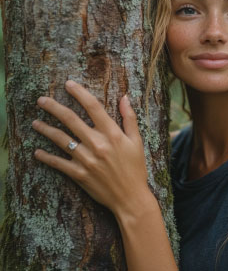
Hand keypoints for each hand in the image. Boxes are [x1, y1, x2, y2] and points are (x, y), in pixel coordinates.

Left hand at [32, 80, 151, 217]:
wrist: (130, 198)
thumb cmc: (136, 169)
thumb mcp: (137, 141)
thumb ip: (129, 118)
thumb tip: (125, 97)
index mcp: (112, 134)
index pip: (93, 107)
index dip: (79, 93)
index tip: (68, 84)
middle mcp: (97, 144)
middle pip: (71, 119)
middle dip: (53, 107)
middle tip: (41, 100)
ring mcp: (87, 159)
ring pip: (60, 139)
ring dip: (45, 129)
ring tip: (35, 123)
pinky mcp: (79, 174)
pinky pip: (58, 163)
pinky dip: (46, 157)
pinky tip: (37, 152)